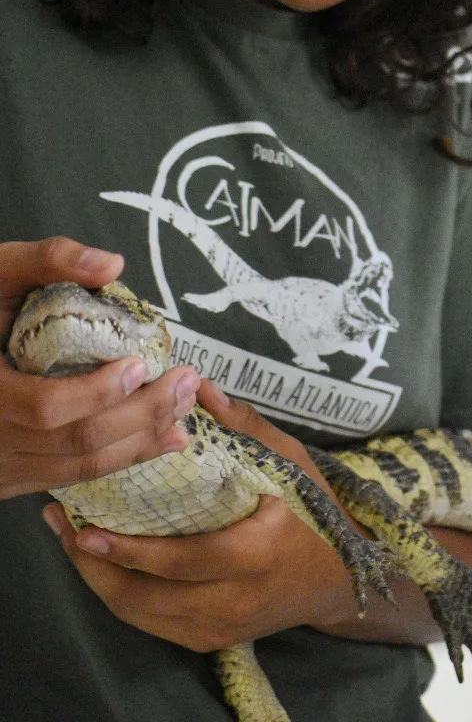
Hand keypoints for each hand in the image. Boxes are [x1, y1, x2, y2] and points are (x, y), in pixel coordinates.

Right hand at [0, 238, 197, 498]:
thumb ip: (45, 262)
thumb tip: (112, 265)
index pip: (46, 408)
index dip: (98, 393)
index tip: (140, 365)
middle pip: (77, 441)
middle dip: (143, 414)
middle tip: (187, 383)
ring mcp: (1, 464)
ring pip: (81, 466)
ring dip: (143, 439)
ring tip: (185, 405)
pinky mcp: (14, 475)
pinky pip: (72, 475)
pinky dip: (123, 457)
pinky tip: (164, 438)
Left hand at [40, 383, 359, 653]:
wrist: (338, 579)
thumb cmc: (317, 513)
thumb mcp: (292, 463)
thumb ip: (245, 427)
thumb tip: (198, 388)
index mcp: (258, 555)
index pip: (184, 560)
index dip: (131, 550)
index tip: (88, 530)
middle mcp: (235, 601)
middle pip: (145, 596)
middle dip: (96, 567)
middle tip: (67, 532)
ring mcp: (219, 627)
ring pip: (139, 615)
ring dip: (99, 582)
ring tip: (75, 545)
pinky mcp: (209, 639)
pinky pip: (151, 624)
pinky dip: (122, 597)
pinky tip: (107, 568)